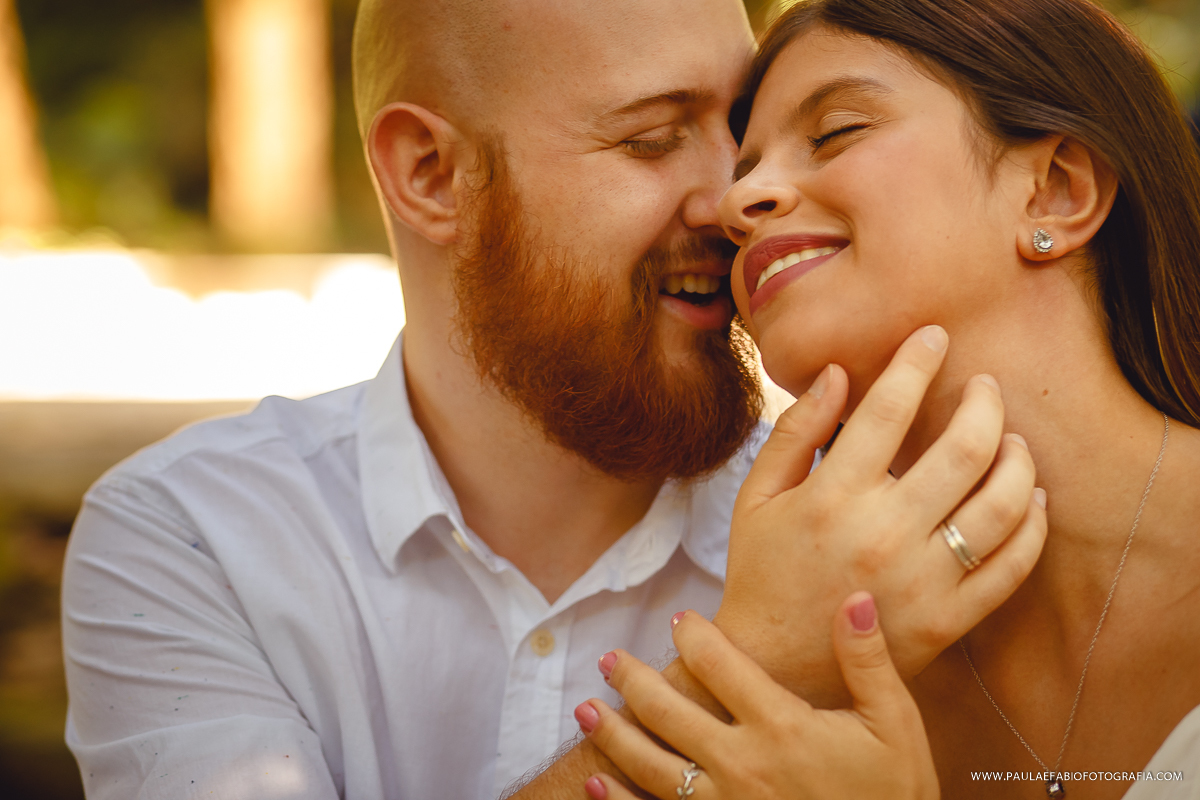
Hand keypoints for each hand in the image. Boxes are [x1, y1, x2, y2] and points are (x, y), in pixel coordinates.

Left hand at [576, 598, 939, 799]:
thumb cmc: (896, 795)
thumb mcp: (895, 725)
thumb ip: (868, 662)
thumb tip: (856, 598)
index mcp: (782, 725)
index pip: (718, 663)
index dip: (692, 635)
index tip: (678, 621)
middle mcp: (744, 763)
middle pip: (669, 710)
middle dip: (633, 679)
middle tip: (608, 660)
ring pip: (652, 765)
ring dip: (612, 735)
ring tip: (583, 710)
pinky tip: (595, 784)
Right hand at [718, 326, 1046, 705]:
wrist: (774, 667)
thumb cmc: (763, 573)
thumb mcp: (756, 498)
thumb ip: (795, 432)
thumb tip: (837, 373)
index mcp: (832, 498)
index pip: (888, 411)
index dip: (917, 363)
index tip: (934, 337)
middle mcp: (884, 533)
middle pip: (966, 448)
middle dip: (985, 402)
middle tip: (985, 386)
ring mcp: (923, 580)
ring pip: (1003, 503)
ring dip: (1019, 458)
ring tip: (1012, 439)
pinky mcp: (949, 619)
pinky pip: (1012, 566)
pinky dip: (1033, 525)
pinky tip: (1030, 498)